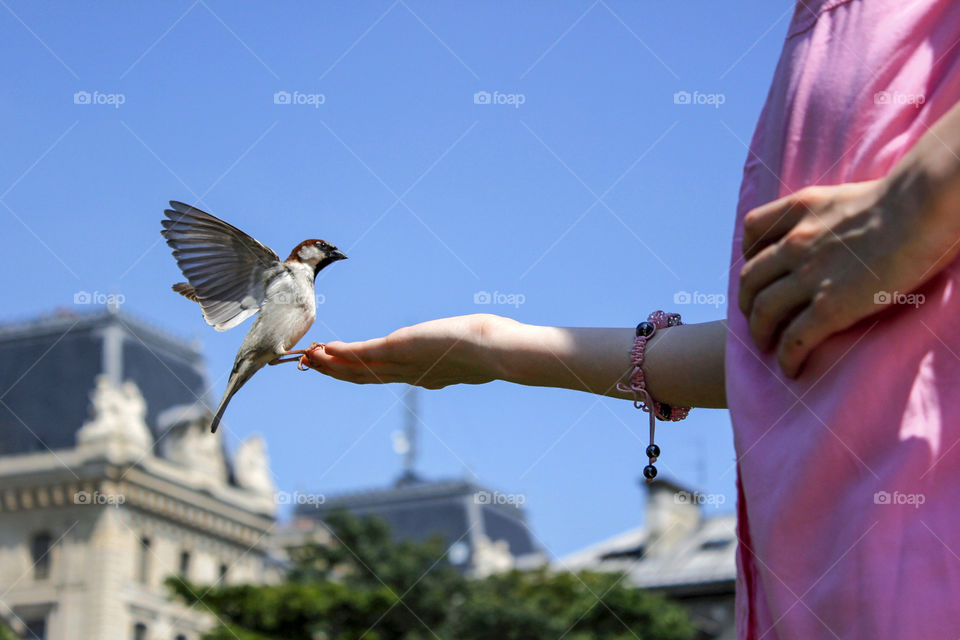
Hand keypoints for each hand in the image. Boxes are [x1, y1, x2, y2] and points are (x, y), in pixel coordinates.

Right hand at [300, 314, 506, 388]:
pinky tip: (327, 348)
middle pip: (364, 378)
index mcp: (426, 376)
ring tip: (311, 357)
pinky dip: (344, 352)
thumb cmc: (495, 348)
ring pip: (359, 370)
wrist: (498, 353)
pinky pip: (365, 354)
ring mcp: (404, 364)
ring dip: (332, 365)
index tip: (342, 367)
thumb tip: (478, 338)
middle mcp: (411, 375)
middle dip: (336, 372)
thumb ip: (467, 348)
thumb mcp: (474, 350)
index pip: (387, 377)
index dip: (360, 374)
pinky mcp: (401, 349)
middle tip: (313, 364)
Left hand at [738, 176, 959, 377]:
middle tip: (754, 316)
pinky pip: (795, 338)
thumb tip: (838, 230)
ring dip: (759, 331)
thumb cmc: (906, 198)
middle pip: (750, 278)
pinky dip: (786, 356)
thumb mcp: (847, 196)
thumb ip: (829, 214)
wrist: (922, 207)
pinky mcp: (831, 306)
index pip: (753, 229)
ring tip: (765, 344)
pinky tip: (790, 368)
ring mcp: (810, 276)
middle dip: (747, 301)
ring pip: (763, 310)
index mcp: (800, 210)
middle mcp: (795, 243)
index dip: (748, 252)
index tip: (755, 266)